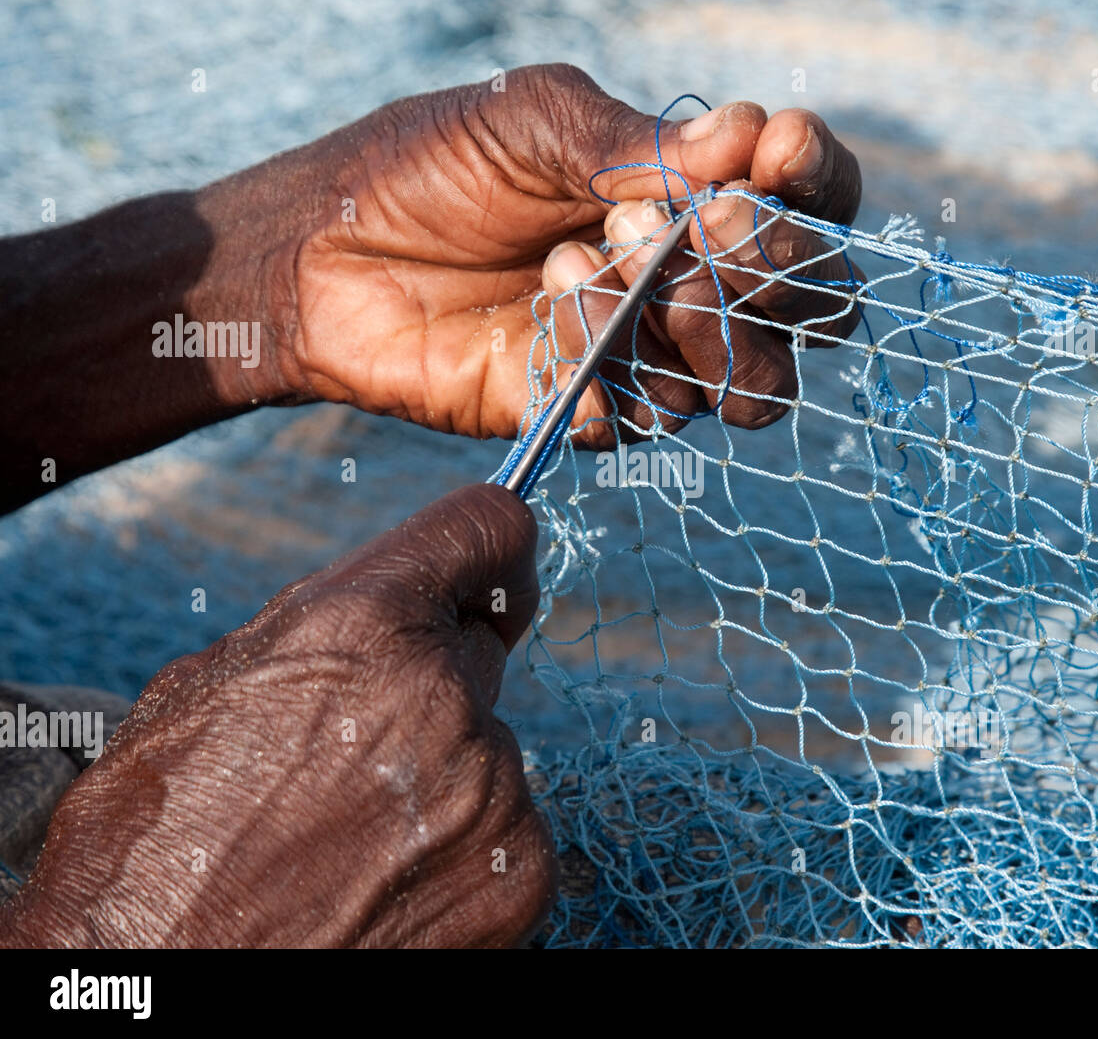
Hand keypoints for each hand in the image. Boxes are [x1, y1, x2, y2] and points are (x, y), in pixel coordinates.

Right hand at [0, 485, 553, 947]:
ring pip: (487, 750)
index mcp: (360, 627)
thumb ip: (324, 625)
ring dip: (441, 777)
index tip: (492, 579)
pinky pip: (506, 829)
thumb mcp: (206, 692)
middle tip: (358, 748)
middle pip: (477, 653)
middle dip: (432, 682)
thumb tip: (402, 596)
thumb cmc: (156, 847)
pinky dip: (461, 850)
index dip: (490, 555)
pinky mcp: (521, 873)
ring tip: (351, 838)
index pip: (488, 529)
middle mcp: (442, 698)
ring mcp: (492, 791)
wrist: (163, 987)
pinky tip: (386, 886)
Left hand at [216, 63, 862, 445]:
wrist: (326, 258)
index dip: (817, 185)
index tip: (774, 156)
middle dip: (768, 269)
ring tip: (581, 271)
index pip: (811, 202)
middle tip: (700, 232)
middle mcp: (691, 283)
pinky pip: (648, 420)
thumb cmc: (428, 168)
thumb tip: (749, 139)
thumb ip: (639, 144)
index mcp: (692, 197)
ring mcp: (649, 356)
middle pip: (811, 309)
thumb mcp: (532, 123)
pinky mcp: (596, 412)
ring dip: (687, 329)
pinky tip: (539, 326)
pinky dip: (607, 377)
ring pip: (749, 385)